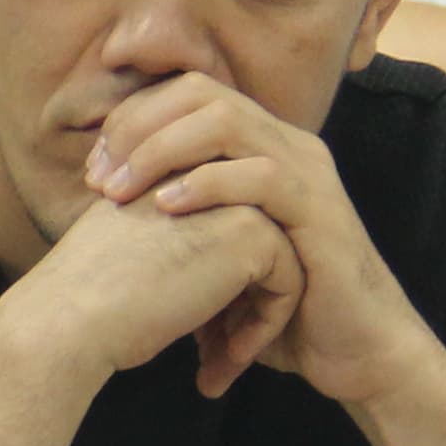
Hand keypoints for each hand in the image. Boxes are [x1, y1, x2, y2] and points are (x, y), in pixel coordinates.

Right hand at [14, 178, 299, 399]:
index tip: (194, 333)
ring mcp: (230, 198)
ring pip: (278, 263)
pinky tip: (227, 357)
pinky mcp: (252, 232)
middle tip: (213, 354)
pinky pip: (290, 281)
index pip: (218, 231)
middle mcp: (199, 177)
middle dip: (241, 305)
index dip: (213, 286)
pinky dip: (266, 325)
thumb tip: (207, 274)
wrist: (69, 318)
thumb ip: (168, 241)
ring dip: (257, 317)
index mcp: (163, 176)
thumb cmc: (82, 301)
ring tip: (223, 360)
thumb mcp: (127, 248)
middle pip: (252, 246)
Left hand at [86, 75, 439, 408]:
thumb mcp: (213, 249)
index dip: (131, 122)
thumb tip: (99, 198)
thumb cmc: (276, 306)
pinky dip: (208, 183)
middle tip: (99, 180)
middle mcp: (286, 147)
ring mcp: (308, 174)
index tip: (92, 171)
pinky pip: (263, 175)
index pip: (185, 94)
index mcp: (259, 146)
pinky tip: (167, 207)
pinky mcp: (322, 211)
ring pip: (227, 121)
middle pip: (200, 93)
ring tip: (120, 193)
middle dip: (138, 128)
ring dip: (160, 150)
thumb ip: (172, 215)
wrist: (353, 352)